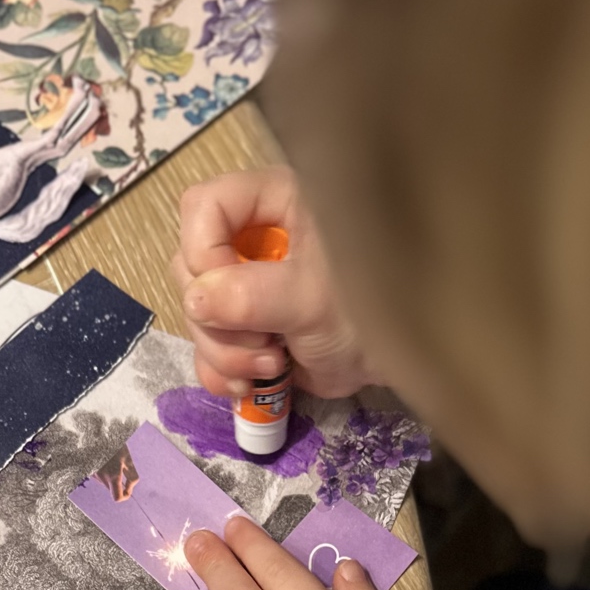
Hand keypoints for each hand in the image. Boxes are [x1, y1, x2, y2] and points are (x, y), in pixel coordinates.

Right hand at [174, 168, 373, 400]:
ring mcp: (246, 286)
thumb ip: (254, 295)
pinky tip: (250, 385)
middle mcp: (252, 238)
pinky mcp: (248, 328)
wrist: (397, 360)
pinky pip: (208, 348)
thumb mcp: (313, 298)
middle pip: (191, 268)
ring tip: (270, 365)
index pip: (204, 207)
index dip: (202, 251)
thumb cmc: (367, 308)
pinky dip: (221, 372)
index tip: (225, 294)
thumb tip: (197, 299)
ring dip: (223, 352)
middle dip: (217, 318)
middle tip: (262, 342)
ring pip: (197, 315)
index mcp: (273, 204)